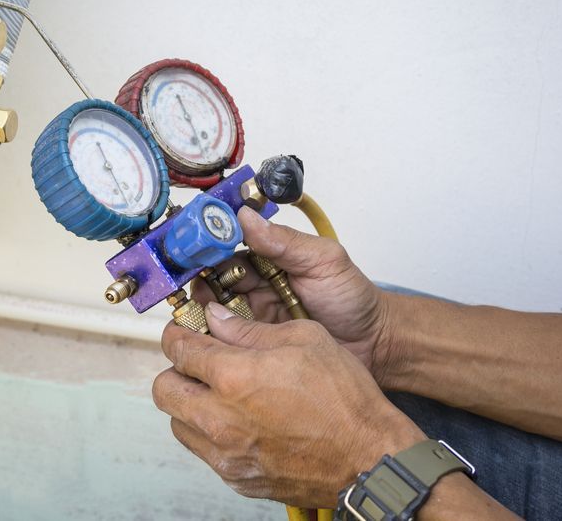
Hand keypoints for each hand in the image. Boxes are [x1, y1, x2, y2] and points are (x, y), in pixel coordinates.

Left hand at [153, 304, 423, 507]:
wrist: (370, 458)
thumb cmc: (345, 400)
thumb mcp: (304, 339)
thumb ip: (250, 329)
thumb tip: (217, 318)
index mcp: (233, 377)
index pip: (178, 349)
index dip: (178, 334)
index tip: (183, 331)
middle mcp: (221, 419)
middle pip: (164, 389)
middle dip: (177, 370)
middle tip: (199, 362)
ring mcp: (227, 454)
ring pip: (179, 423)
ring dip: (191, 403)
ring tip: (221, 393)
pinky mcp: (238, 478)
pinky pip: (205, 452)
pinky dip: (212, 433)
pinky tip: (241, 421)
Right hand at [193, 206, 391, 375]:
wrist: (372, 345)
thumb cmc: (352, 298)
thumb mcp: (323, 261)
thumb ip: (286, 241)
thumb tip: (245, 216)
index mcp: (268, 255)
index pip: (228, 245)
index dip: (207, 245)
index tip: (191, 249)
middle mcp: (255, 282)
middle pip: (212, 277)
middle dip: (196, 281)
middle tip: (189, 289)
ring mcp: (252, 314)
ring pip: (214, 308)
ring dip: (201, 310)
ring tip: (195, 315)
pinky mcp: (254, 343)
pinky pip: (226, 338)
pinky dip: (213, 337)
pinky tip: (206, 338)